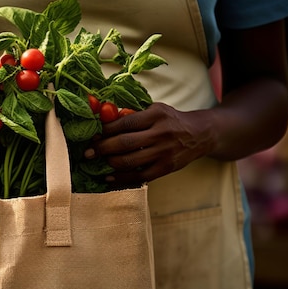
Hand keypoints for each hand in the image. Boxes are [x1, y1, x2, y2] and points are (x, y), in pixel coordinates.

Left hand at [87, 102, 214, 184]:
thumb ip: (133, 114)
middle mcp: (161, 133)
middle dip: (102, 148)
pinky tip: (109, 177)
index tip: (92, 135)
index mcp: (156, 115)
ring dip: (109, 163)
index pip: (125, 123)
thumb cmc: (170, 120)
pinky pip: (140, 176)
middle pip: (125, 143)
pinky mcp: (166, 168)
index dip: (105, 130)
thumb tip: (102, 116)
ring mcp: (164, 152)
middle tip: (88, 152)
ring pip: (130, 161)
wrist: (200, 134)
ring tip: (96, 163)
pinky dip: (122, 178)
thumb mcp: (155, 109)